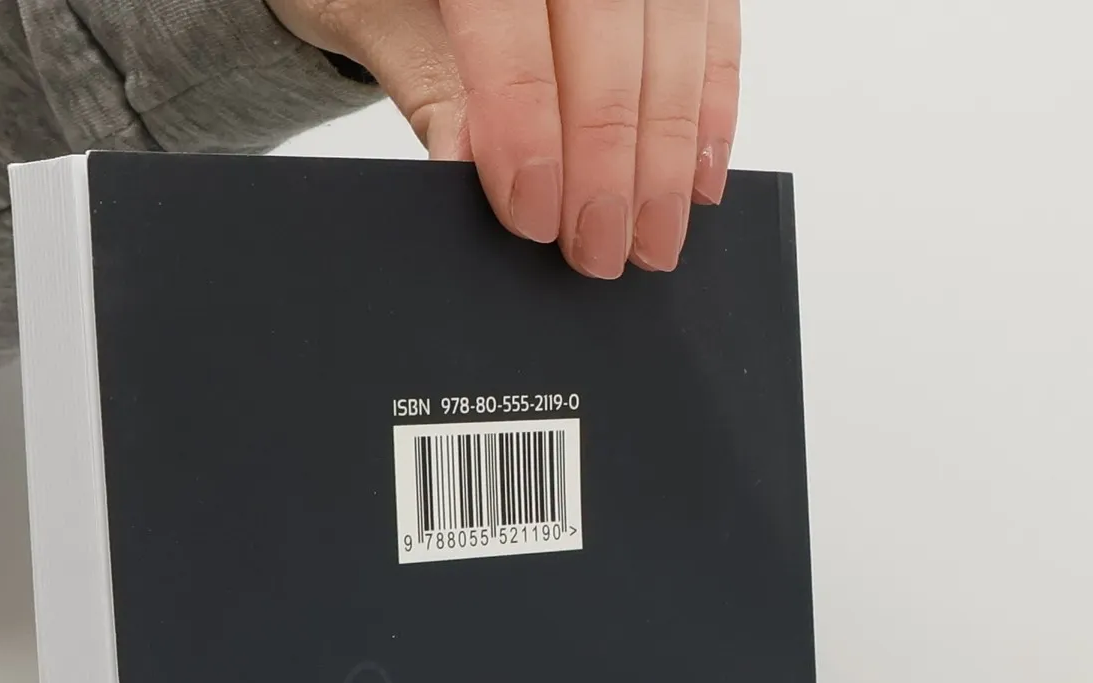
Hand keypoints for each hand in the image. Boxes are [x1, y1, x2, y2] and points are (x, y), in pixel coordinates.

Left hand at [266, 0, 738, 276]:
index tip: (533, 217)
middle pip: (609, 32)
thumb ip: (429, 86)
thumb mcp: (379, 21)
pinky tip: (697, 181)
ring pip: (675, 34)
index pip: (514, 22)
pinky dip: (712, 109)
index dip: (527, 126)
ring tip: (652, 238)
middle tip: (597, 249)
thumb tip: (464, 167)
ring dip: (670, 152)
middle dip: (608, 159)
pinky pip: (713, 29)